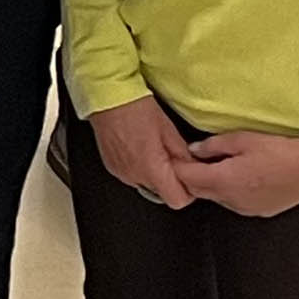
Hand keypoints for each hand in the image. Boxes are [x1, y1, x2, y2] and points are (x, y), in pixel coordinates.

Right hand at [85, 95, 200, 208]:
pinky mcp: (112, 167)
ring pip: (147, 185)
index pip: (177, 200)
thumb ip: (182, 154)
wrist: (107, 99)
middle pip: (162, 193)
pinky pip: (132, 176)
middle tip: (173, 158)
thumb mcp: (168, 130)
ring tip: (154, 150)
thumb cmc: (136, 109)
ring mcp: (121, 173)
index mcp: (151, 169)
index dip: (187, 190)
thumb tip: (192, 166)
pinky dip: (139, 168)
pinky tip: (139, 148)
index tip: (189, 176)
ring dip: (154, 174)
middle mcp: (134, 176)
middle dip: (170, 180)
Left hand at [182, 127, 298, 219]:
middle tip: (194, 160)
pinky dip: (229, 192)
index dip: (177, 167)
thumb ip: (213, 145)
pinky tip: (240, 177)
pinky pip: (234, 203)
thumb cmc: (282, 151)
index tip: (176, 157)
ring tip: (220, 165)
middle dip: (191, 177)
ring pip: (216, 198)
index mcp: (223, 181)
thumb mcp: (242, 140)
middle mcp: (231, 199)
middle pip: (197, 191)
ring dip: (211, 185)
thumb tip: (194, 150)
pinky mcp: (259, 212)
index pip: (186, 178)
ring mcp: (245, 209)